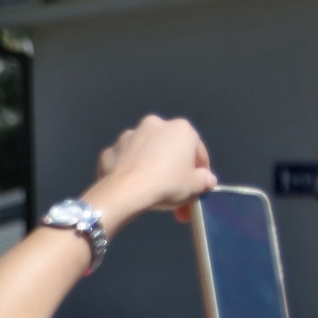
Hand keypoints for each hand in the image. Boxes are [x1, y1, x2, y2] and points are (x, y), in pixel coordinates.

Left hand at [90, 115, 215, 221]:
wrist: (126, 192)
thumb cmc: (167, 184)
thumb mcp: (197, 186)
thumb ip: (205, 180)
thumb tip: (207, 180)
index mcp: (181, 128)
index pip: (197, 152)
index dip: (200, 171)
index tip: (199, 186)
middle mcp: (155, 124)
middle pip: (170, 150)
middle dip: (173, 169)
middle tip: (175, 192)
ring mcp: (129, 135)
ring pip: (145, 153)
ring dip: (150, 167)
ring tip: (151, 190)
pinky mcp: (111, 150)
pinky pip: (124, 161)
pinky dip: (128, 172)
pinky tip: (131, 187)